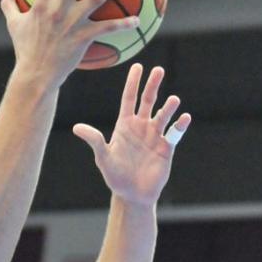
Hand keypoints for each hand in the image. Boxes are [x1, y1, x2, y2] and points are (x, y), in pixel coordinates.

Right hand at [0, 0, 138, 89]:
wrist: (36, 74)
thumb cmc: (25, 50)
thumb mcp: (13, 24)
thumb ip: (9, 3)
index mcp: (42, 3)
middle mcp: (58, 9)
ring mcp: (72, 23)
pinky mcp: (84, 37)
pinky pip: (107, 28)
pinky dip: (123, 24)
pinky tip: (137, 20)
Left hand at [73, 64, 190, 205]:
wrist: (132, 195)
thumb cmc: (115, 176)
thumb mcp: (103, 157)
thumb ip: (95, 140)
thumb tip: (77, 128)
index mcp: (125, 125)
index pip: (129, 99)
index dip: (133, 83)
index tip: (138, 66)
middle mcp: (141, 127)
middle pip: (148, 101)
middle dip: (153, 85)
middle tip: (158, 70)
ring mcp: (154, 136)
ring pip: (163, 116)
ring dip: (168, 108)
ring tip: (173, 100)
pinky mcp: (166, 148)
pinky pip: (174, 133)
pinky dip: (180, 125)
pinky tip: (184, 118)